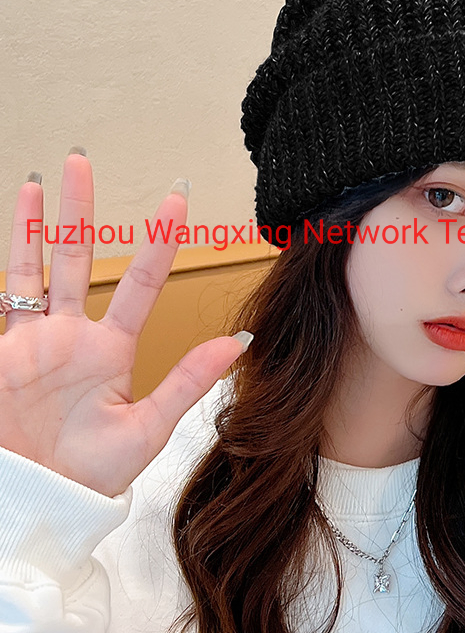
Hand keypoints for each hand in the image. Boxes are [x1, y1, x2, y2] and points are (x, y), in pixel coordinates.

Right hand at [0, 151, 250, 496]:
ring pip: (37, 265)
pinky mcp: (2, 349)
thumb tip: (239, 343)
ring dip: (40, 222)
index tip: (177, 201)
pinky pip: (5, 293)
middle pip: (79, 257)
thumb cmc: (89, 476)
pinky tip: (17, 218)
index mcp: (111, 349)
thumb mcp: (146, 428)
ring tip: (47, 178)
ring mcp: (33, 338)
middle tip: (85, 162)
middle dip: (82, 210)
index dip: (157, 241)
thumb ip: (188, 381)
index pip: (139, 281)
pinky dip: (11, 255)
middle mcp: (73, 335)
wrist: (35, 504)